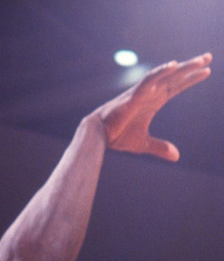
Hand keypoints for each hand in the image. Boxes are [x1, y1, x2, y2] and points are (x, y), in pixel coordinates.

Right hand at [93, 53, 211, 160]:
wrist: (99, 135)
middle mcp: (151, 92)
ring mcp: (143, 91)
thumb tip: (177, 156)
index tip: (207, 71)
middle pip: (175, 76)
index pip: (177, 87)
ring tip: (200, 60)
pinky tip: (174, 65)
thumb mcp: (144, 143)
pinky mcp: (134, 94)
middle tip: (209, 57)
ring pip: (166, 75)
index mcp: (154, 101)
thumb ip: (160, 147)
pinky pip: (150, 80)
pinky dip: (161, 72)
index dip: (191, 80)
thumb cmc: (118, 136)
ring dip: (183, 67)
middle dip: (192, 67)